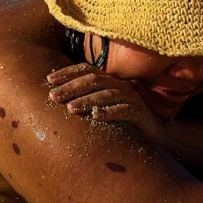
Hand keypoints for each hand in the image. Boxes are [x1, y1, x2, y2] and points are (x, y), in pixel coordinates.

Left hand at [45, 63, 166, 140]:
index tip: (48, 80)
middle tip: (53, 96)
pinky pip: (123, 110)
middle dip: (71, 87)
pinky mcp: (139, 112)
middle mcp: (119, 85)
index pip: (86, 70)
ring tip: (70, 108)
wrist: (154, 132)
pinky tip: (96, 116)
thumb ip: (86, 98)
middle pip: (93, 80)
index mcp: (109, 80)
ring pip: (106, 94)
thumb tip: (59, 98)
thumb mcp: (103, 105)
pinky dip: (109, 112)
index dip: (67, 73)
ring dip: (87, 100)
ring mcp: (130, 97)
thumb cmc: (122, 119)